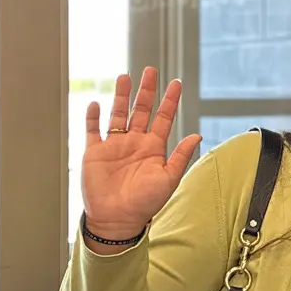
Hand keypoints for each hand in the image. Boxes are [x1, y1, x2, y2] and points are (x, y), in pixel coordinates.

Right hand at [80, 68, 200, 245]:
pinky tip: (95, 104)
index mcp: (153, 147)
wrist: (117, 220)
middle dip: (146, 90)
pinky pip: (93, 130)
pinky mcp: (95, 152)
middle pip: (141, 110)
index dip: (170, 100)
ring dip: (121, 96)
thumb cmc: (144, 204)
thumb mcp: (168, 179)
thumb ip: (181, 156)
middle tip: (150, 71)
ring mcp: (114, 145)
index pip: (164, 118)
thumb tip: (197, 135)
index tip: (175, 83)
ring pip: (118, 113)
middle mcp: (134, 142)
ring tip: (124, 77)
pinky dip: (92, 117)